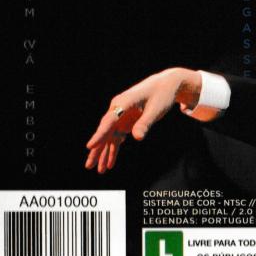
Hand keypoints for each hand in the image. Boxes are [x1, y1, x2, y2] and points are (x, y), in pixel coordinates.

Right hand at [84, 68, 202, 173]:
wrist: (167, 84)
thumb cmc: (161, 94)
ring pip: (110, 137)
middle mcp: (118, 109)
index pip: (109, 121)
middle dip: (97, 150)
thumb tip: (137, 138)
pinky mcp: (126, 121)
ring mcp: (121, 116)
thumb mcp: (156, 109)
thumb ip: (145, 123)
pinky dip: (115, 149)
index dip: (99, 135)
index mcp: (123, 102)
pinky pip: (117, 137)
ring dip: (105, 153)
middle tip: (88, 166)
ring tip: (100, 171)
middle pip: (105, 132)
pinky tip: (110, 162)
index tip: (90, 146)